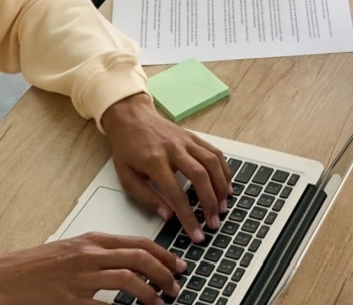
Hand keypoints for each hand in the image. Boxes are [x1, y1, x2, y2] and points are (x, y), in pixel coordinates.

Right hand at [0, 232, 184, 304]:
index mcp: (92, 240)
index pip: (139, 242)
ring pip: (128, 280)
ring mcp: (80, 278)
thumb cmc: (34, 266)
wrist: (1, 279)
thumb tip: (133, 263)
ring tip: (160, 302)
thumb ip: (101, 254)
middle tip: (175, 286)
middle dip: (164, 272)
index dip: (164, 254)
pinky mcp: (70, 300)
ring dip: (150, 293)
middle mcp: (89, 255)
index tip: (178, 265)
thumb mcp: (72, 250)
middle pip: (139, 259)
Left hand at [100, 94, 232, 241]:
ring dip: (221, 187)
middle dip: (210, 203)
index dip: (188, 217)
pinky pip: (215, 153)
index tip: (197, 234)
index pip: (176, 194)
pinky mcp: (194, 137)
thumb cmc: (128, 149)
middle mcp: (174, 149)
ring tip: (223, 207)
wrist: (131, 118)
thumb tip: (167, 215)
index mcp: (154, 162)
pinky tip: (226, 186)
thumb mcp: (126, 177)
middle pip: (200, 177)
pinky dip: (224, 170)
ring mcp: (187, 141)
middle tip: (214, 223)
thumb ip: (146, 198)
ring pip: (212, 163)